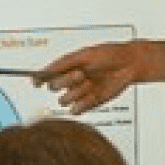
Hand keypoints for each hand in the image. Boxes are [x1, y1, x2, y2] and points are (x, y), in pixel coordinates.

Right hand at [37, 40, 158, 113]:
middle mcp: (72, 81)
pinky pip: (77, 110)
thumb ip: (62, 64)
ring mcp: (82, 92)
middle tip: (80, 74)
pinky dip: (80, 105)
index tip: (36, 82)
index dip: (40, 79)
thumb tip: (43, 71)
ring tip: (88, 83)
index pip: (47, 76)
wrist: (129, 64)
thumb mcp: (83, 55)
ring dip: (74, 92)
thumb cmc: (107, 55)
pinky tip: (90, 95)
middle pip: (54, 87)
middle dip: (65, 81)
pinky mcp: (92, 103)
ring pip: (64, 100)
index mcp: (67, 67)